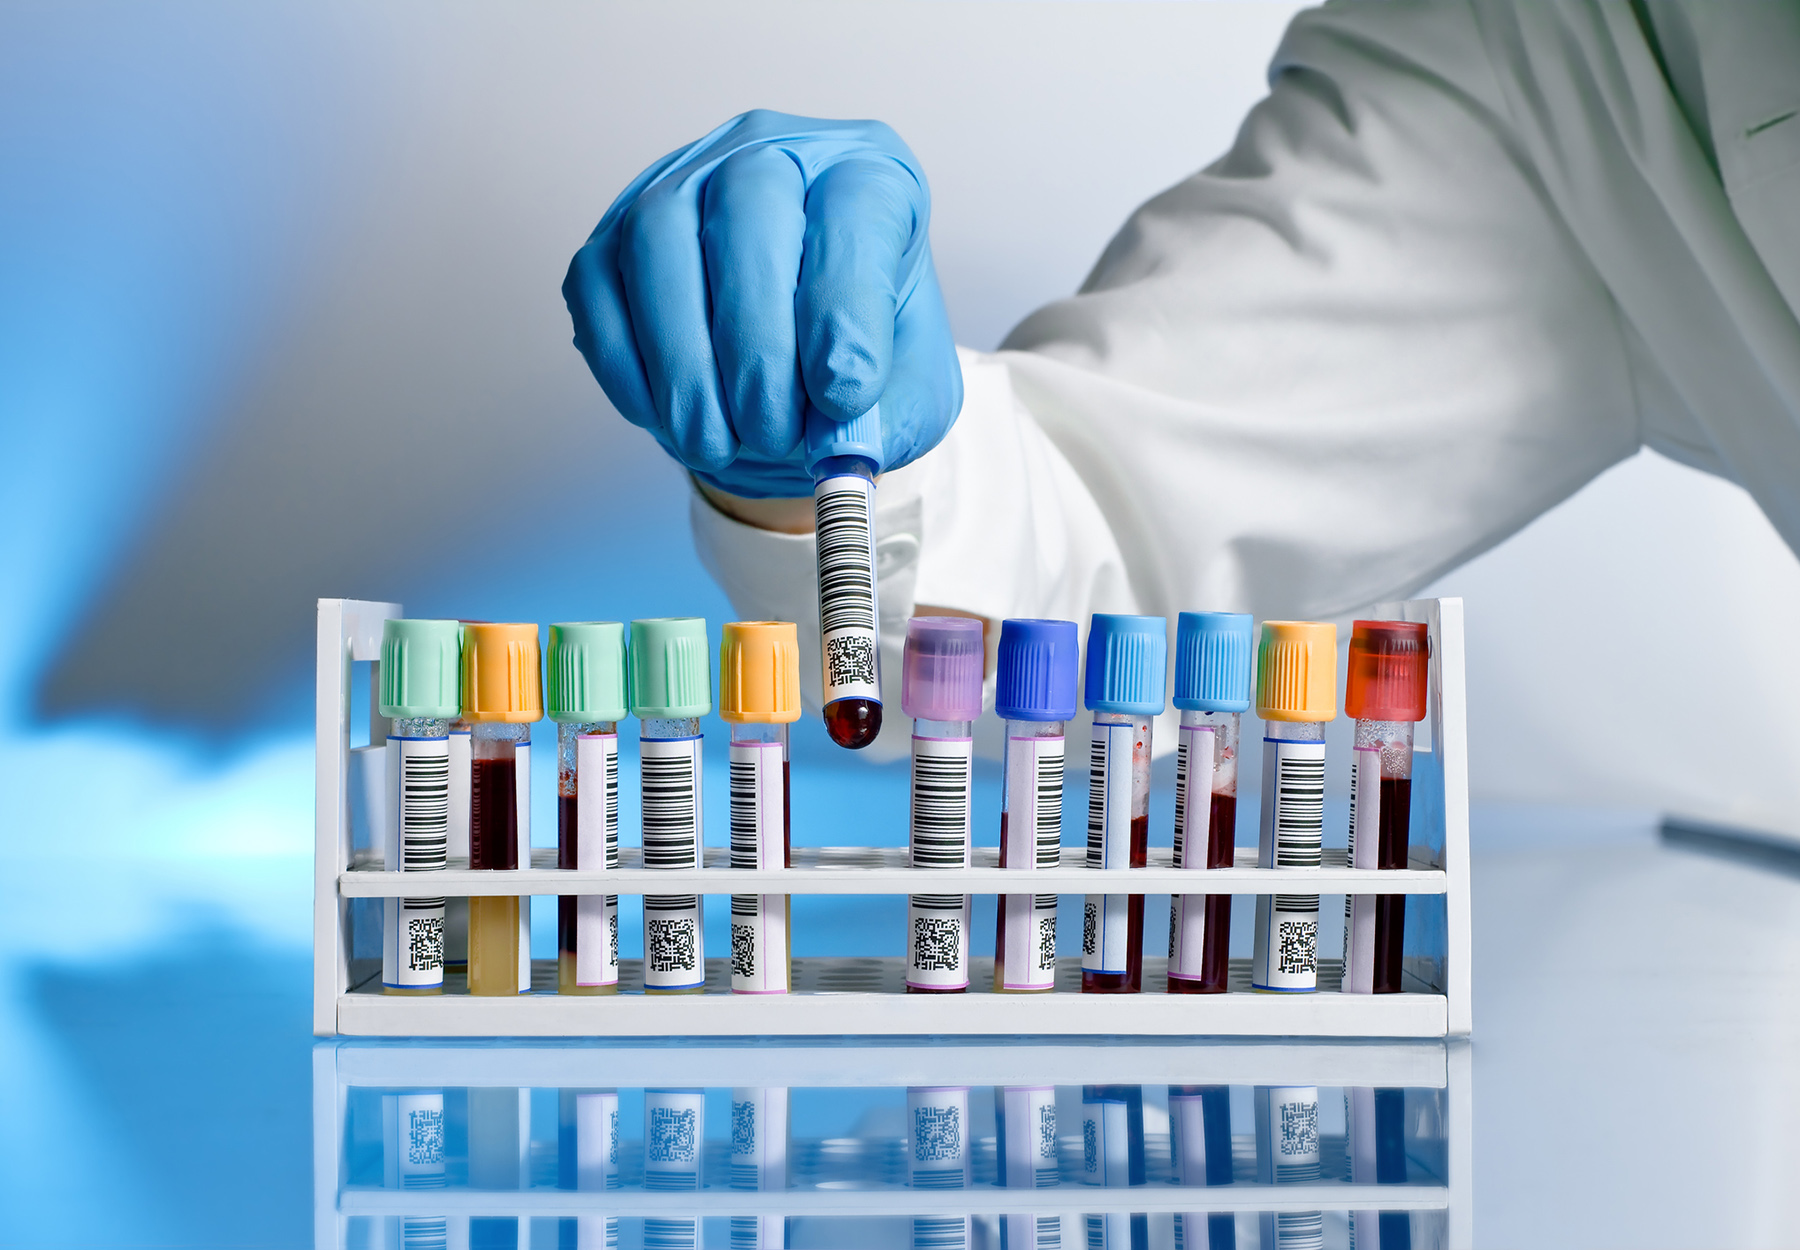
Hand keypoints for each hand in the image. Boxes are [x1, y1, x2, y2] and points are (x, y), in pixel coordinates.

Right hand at [563, 110, 962, 497]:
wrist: (795, 370)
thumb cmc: (858, 357)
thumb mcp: (910, 395)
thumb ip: (892, 417)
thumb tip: (841, 441)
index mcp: (867, 175)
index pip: (855, 208)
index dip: (844, 307)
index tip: (842, 396)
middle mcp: (772, 155)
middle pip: (750, 207)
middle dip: (756, 341)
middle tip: (769, 431)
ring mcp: (680, 184)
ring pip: (659, 238)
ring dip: (683, 357)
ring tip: (713, 442)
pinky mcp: (613, 235)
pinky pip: (598, 284)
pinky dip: (626, 363)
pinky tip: (664, 417)